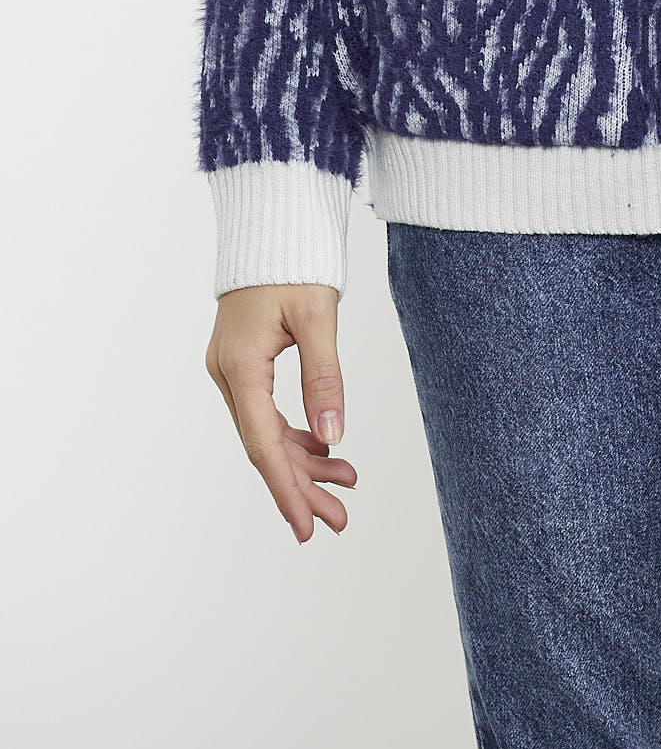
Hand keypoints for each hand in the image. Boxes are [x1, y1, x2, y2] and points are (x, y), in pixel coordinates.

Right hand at [206, 284, 356, 542]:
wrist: (272, 222)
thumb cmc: (293, 260)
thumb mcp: (316, 317)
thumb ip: (324, 378)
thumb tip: (334, 436)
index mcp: (240, 366)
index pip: (262, 444)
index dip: (285, 488)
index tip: (305, 527)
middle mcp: (228, 374)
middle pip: (265, 445)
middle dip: (302, 485)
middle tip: (339, 520)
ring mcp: (233, 370)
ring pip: (267, 432)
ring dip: (304, 462)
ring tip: (344, 488)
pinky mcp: (244, 363)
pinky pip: (268, 411)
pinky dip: (297, 434)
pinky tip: (325, 450)